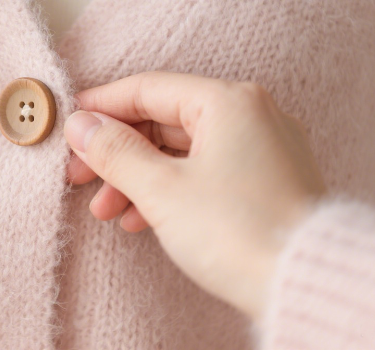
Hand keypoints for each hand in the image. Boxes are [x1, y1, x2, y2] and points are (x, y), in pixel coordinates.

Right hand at [63, 71, 325, 319]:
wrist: (304, 284)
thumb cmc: (239, 231)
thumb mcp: (162, 189)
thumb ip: (114, 151)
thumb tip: (81, 125)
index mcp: (229, 102)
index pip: (148, 90)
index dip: (102, 106)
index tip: (70, 123)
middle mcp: (251, 116)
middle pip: (163, 121)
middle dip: (116, 152)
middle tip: (78, 175)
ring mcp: (262, 149)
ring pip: (182, 151)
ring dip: (137, 177)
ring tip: (106, 209)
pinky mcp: (266, 182)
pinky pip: (205, 173)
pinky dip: (169, 190)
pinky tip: (140, 218)